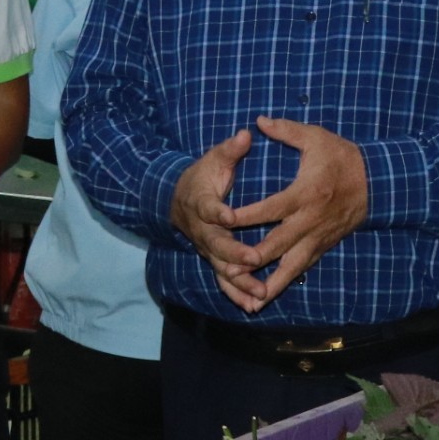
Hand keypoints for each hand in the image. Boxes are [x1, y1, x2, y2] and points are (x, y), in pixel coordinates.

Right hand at [169, 129, 263, 309]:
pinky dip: (237, 294)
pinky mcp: (214, 260)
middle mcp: (203, 230)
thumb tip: (246, 134)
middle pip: (216, 245)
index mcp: (202, 202)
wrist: (179, 200)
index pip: (208, 208)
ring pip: (222, 267)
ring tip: (260, 291)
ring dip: (240, 281)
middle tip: (254, 259)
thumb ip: (230, 150)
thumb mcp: (213, 160)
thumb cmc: (203, 177)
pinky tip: (253, 306)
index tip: (229, 216)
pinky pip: (224, 280)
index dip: (218, 213)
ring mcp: (208, 248)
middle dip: (235, 253)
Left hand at [227, 116, 369, 309]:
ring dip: (271, 283)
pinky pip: (302, 268)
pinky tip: (269, 294)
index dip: (247, 215)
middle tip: (229, 269)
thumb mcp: (317, 138)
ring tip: (251, 299)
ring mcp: (317, 237)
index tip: (225, 221)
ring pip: (291, 266)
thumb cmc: (343, 157)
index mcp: (306, 193)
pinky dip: (286, 282)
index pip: (271, 208)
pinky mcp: (322, 246)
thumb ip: (286, 130)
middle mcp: (310, 220)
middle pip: (278, 243)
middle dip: (254, 258)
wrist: (378, 183)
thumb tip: (258, 121)